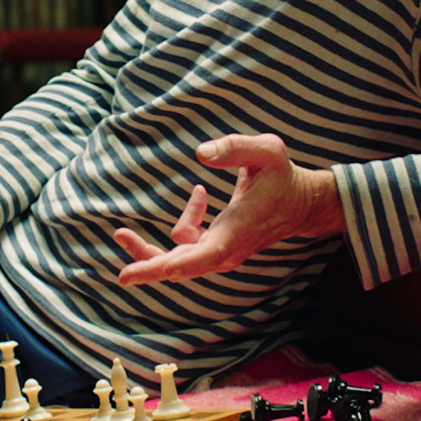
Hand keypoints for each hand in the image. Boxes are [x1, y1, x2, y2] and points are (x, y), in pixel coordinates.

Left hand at [113, 133, 343, 286]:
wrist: (300, 203)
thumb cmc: (282, 175)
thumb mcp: (266, 151)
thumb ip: (234, 148)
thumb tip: (201, 153)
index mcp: (237, 230)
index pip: (207, 254)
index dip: (179, 264)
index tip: (152, 272)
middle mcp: (227, 249)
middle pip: (183, 267)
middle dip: (149, 266)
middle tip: (121, 271)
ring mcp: (221, 253)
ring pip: (179, 260)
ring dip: (150, 250)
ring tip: (121, 233)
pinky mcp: (218, 249)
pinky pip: (189, 244)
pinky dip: (186, 223)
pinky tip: (199, 196)